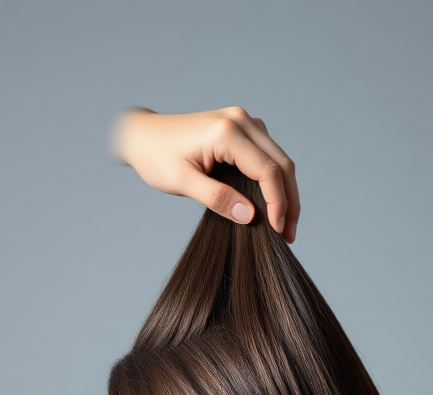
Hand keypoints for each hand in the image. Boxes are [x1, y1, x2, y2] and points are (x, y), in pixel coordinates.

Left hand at [112, 107, 299, 242]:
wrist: (141, 136)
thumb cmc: (155, 157)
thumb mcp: (182, 182)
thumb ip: (216, 198)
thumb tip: (251, 217)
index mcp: (227, 131)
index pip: (268, 170)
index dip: (278, 203)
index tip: (279, 232)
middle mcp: (241, 120)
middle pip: (282, 163)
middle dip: (290, 201)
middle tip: (290, 235)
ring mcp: (243, 122)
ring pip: (280, 159)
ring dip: (287, 192)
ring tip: (285, 225)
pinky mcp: (242, 129)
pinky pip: (268, 156)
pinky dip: (275, 181)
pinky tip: (274, 205)